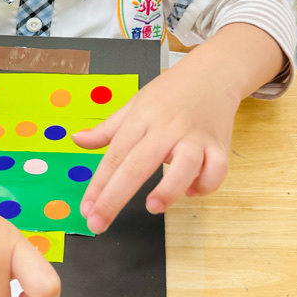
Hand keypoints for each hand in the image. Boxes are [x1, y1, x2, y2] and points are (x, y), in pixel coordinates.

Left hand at [72, 59, 238, 233]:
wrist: (212, 72)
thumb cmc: (170, 92)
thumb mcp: (134, 104)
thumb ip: (107, 129)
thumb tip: (77, 140)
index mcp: (141, 118)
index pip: (114, 155)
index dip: (98, 184)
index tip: (86, 209)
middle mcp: (167, 128)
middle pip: (138, 164)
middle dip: (114, 197)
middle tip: (98, 223)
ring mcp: (194, 137)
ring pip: (185, 165)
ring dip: (169, 189)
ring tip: (153, 206)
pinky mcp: (219, 145)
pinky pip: (216, 170)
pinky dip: (205, 185)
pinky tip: (190, 191)